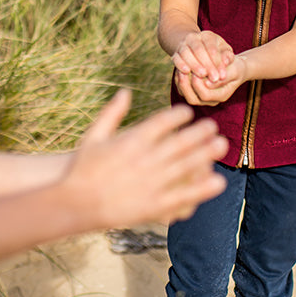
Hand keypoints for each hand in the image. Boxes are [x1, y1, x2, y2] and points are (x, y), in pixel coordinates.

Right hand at [62, 89, 227, 226]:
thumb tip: (126, 91)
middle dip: (200, 132)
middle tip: (213, 126)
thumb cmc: (82, 168)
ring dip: (206, 153)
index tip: (188, 112)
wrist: (74, 203)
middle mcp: (144, 159)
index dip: (178, 115)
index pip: (162, 122)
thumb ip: (112, 112)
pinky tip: (218, 181)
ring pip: (187, 165)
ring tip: (221, 144)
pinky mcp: (154, 205)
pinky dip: (203, 188)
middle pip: (180, 142)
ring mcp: (151, 183)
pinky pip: (185, 195)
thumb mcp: (93, 136)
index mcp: (130, 140)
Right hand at [171, 30, 233, 86]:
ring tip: (202, 75)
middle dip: (207, 65)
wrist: (195, 47)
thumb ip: (227, 56)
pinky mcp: (176, 53)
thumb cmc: (215, 51)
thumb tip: (226, 62)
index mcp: (207, 35)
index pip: (212, 47)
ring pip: (186, 53)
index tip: (223, 75)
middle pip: (199, 50)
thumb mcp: (223, 51)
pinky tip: (186, 72)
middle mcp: (193, 37)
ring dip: (194, 65)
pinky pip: (176, 57)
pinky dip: (180, 64)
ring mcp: (183, 44)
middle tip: (214, 78)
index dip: (218, 62)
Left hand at [177, 55, 247, 106]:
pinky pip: (183, 91)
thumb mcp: (234, 69)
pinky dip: (180, 81)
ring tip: (180, 70)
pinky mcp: (196, 92)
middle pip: (193, 99)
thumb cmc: (236, 67)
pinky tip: (180, 70)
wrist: (235, 67)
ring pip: (186, 96)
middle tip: (183, 71)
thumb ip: (223, 76)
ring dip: (181, 84)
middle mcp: (211, 100)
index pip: (205, 95)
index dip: (198, 84)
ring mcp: (203, 98)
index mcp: (222, 96)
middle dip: (186, 85)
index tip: (195, 71)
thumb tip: (208, 83)